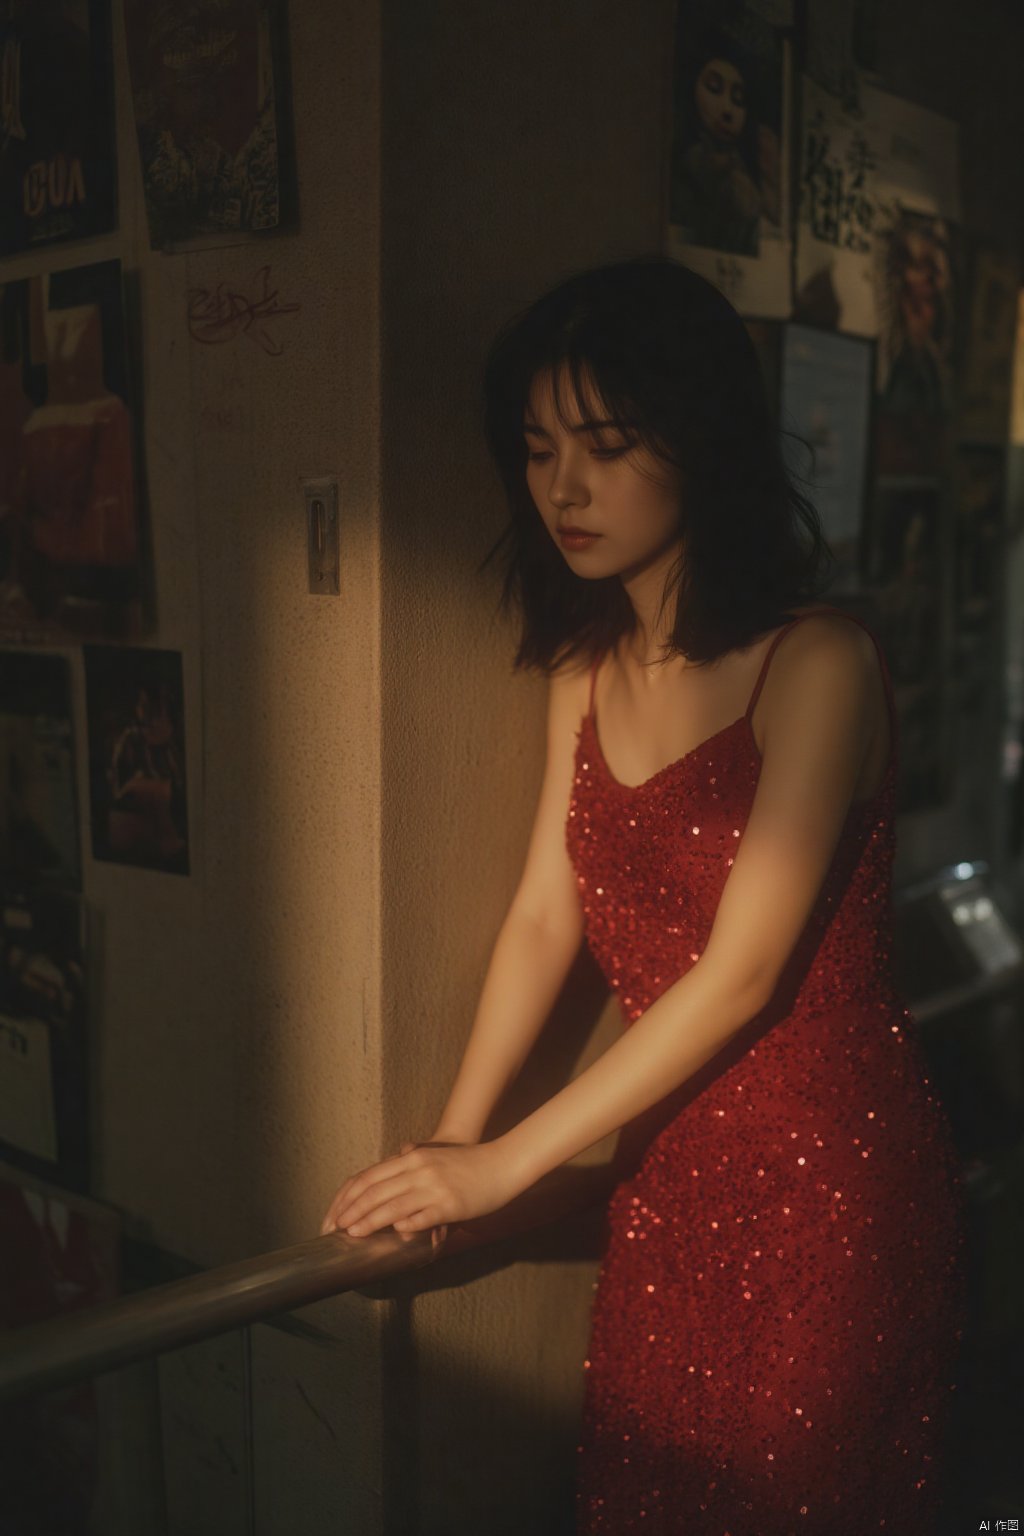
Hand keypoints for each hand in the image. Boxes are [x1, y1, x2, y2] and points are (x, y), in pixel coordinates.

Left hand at [318, 1139, 520, 1240]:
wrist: (500, 1163)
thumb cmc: (466, 1162)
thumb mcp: (433, 1156)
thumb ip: (411, 1161)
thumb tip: (395, 1161)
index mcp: (411, 1158)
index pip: (369, 1177)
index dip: (349, 1197)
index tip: (335, 1214)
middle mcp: (418, 1169)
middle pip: (376, 1191)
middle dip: (352, 1211)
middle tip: (335, 1228)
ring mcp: (433, 1186)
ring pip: (392, 1205)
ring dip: (370, 1221)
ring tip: (353, 1234)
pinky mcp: (449, 1204)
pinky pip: (422, 1217)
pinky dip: (405, 1225)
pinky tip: (394, 1235)